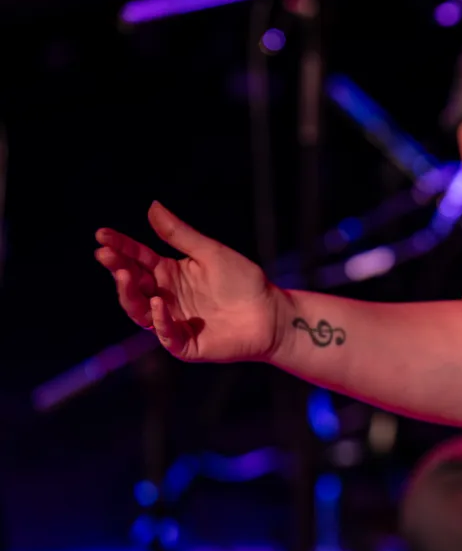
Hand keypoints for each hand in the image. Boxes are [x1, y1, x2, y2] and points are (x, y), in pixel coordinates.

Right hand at [95, 202, 288, 362]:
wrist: (271, 313)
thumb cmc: (243, 281)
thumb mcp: (211, 253)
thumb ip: (180, 235)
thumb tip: (152, 206)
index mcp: (169, 273)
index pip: (138, 258)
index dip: (120, 247)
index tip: (102, 235)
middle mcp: (165, 297)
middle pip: (134, 284)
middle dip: (118, 269)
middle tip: (106, 254)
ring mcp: (173, 321)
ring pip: (141, 311)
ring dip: (130, 294)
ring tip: (125, 276)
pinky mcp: (186, 344)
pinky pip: (166, 335)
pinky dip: (161, 321)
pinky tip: (159, 303)